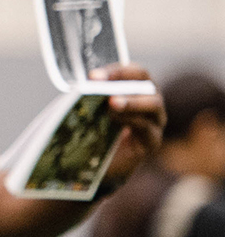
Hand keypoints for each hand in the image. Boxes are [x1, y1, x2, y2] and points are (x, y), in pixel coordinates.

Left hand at [95, 63, 164, 186]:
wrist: (103, 165)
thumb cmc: (98, 132)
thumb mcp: (93, 111)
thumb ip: (92, 98)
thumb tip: (79, 87)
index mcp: (138, 89)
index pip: (134, 72)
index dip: (116, 71)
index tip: (93, 76)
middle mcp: (152, 101)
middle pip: (146, 84)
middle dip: (123, 81)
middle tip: (100, 84)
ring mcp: (156, 121)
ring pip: (152, 104)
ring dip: (131, 101)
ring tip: (111, 103)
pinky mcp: (153, 140)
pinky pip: (147, 127)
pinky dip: (132, 120)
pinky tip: (115, 119)